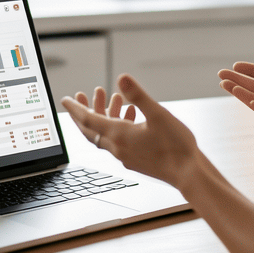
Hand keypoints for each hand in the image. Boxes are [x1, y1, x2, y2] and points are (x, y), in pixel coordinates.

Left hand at [61, 74, 204, 190]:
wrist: (188, 174)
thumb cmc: (176, 146)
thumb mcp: (158, 114)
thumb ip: (139, 95)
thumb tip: (121, 78)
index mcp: (119, 135)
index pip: (87, 120)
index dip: (75, 108)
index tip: (65, 99)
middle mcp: (118, 147)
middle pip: (91, 130)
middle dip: (83, 112)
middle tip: (80, 97)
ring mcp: (125, 156)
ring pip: (105, 135)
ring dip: (105, 117)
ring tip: (113, 99)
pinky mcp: (135, 161)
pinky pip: (118, 142)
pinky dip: (118, 126)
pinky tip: (132, 116)